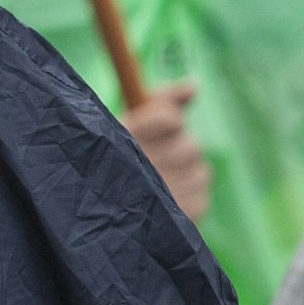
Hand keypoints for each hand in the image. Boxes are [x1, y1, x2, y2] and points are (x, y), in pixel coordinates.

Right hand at [121, 81, 209, 219]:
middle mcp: (145, 168)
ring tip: (160, 182)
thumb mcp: (129, 127)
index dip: (168, 121)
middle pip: (190, 145)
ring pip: (200, 170)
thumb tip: (194, 83)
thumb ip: (162, 102)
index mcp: (125, 141)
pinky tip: (166, 199)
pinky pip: (202, 192)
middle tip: (154, 161)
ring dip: (185, 172)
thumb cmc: (115, 164)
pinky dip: (189, 193)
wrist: (101, 220)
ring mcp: (166, 194)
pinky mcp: (183, 216)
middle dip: (177, 149)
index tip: (154, 130)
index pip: (169, 117)